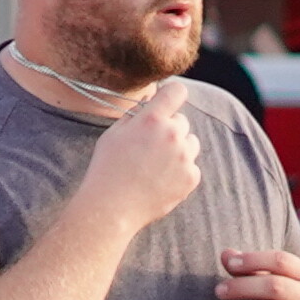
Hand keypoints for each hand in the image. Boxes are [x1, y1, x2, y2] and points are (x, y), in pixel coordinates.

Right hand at [78, 80, 208, 233]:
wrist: (112, 208)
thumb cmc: (107, 169)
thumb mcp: (113, 134)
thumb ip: (136, 115)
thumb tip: (151, 102)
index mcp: (151, 119)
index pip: (177, 91)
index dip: (172, 95)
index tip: (167, 104)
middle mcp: (172, 134)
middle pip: (182, 121)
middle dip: (169, 129)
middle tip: (150, 147)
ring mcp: (184, 157)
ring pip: (191, 143)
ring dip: (179, 149)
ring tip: (155, 165)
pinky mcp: (191, 177)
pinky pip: (191, 166)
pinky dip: (180, 172)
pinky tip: (160, 180)